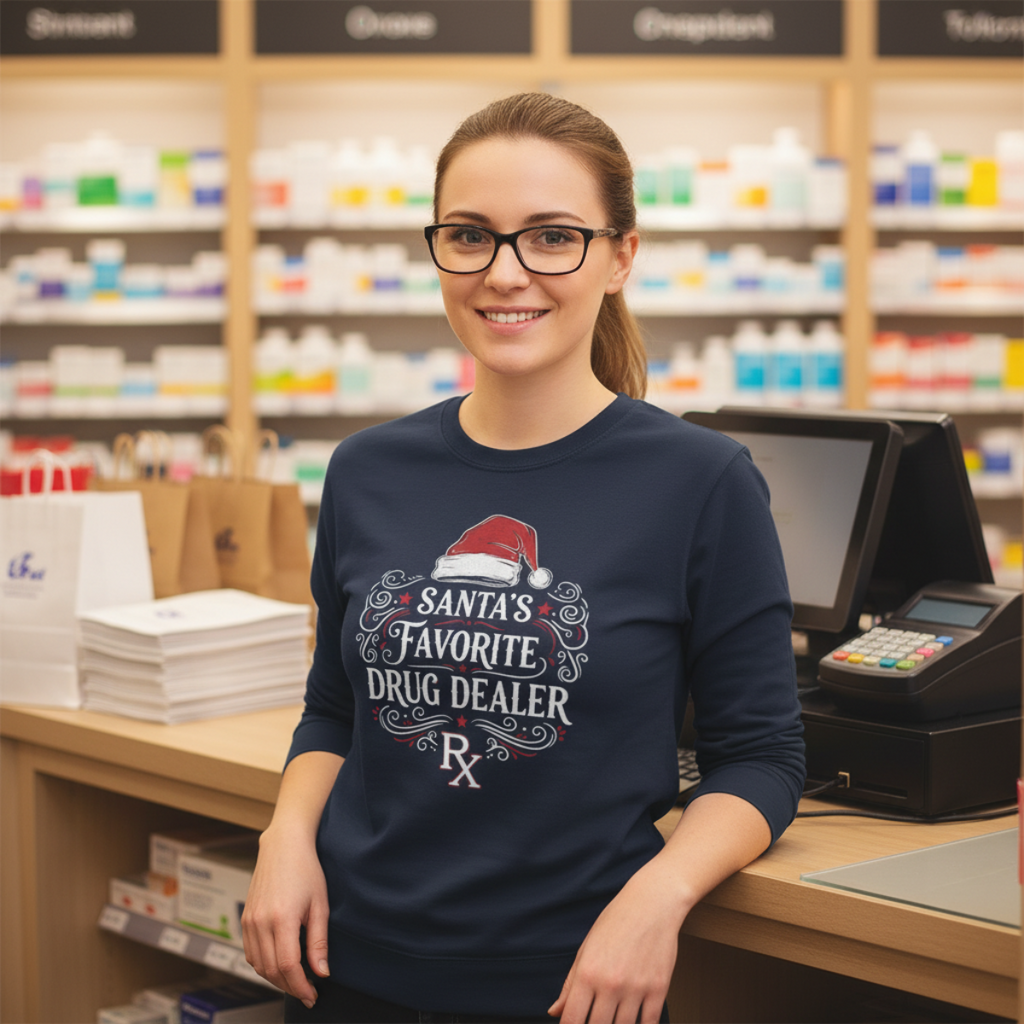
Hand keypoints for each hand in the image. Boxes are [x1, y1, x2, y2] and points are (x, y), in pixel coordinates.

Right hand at [241, 824, 330, 1007]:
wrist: (283, 845)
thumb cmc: (306, 870)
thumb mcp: (320, 904)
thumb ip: (319, 941)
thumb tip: (321, 973)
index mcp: (282, 918)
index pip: (288, 967)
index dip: (301, 987)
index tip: (313, 996)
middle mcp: (260, 922)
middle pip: (271, 971)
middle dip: (290, 987)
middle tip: (308, 991)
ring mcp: (249, 920)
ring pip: (258, 966)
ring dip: (276, 979)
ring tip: (297, 980)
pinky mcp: (245, 918)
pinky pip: (250, 953)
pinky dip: (264, 965)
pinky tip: (280, 963)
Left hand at [547, 858, 684, 1023]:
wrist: (652, 902)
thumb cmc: (616, 921)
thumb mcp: (586, 948)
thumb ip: (570, 984)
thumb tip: (555, 1011)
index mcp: (588, 972)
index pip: (572, 1019)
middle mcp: (610, 983)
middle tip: (594, 1019)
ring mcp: (636, 988)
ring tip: (613, 1017)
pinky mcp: (659, 989)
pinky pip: (649, 1023)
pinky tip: (634, 1020)